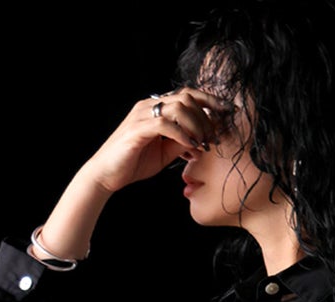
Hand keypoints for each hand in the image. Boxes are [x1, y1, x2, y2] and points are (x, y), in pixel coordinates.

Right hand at [83, 87, 232, 194]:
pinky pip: (166, 124)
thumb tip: (203, 139)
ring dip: (197, 126)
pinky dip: (183, 135)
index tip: (228, 115)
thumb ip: (182, 142)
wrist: (106, 175)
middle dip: (206, 117)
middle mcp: (149, 105)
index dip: (210, 102)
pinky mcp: (137, 129)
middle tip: (214, 138)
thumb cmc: (134, 163)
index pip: (188, 95)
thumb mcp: (165, 152)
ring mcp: (142, 115)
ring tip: (203, 144)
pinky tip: (190, 148)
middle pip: (187, 97)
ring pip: (178, 106)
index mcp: (156, 108)